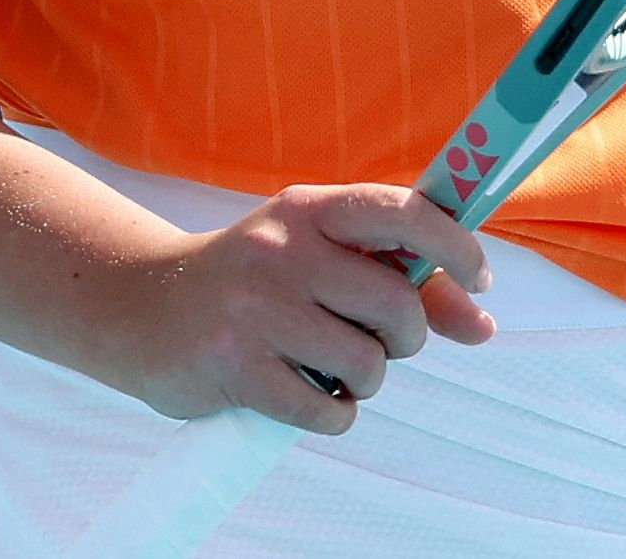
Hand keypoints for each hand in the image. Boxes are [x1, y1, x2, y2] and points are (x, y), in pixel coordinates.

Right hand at [122, 183, 497, 430]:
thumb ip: (404, 282)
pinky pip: (326, 411)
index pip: (403, 211)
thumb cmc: (254, 283)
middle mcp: (282, 250)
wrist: (142, 309)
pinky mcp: (233, 366)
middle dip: (404, 337)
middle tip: (375, 341)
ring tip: (331, 369)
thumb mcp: (318, 258)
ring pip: (368, 364)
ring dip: (365, 381)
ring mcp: (255, 308)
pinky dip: (333, 415)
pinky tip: (307, 396)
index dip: (457, 244)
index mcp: (308, 210)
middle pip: (397, 305)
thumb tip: (482, 323)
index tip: (481, 276)